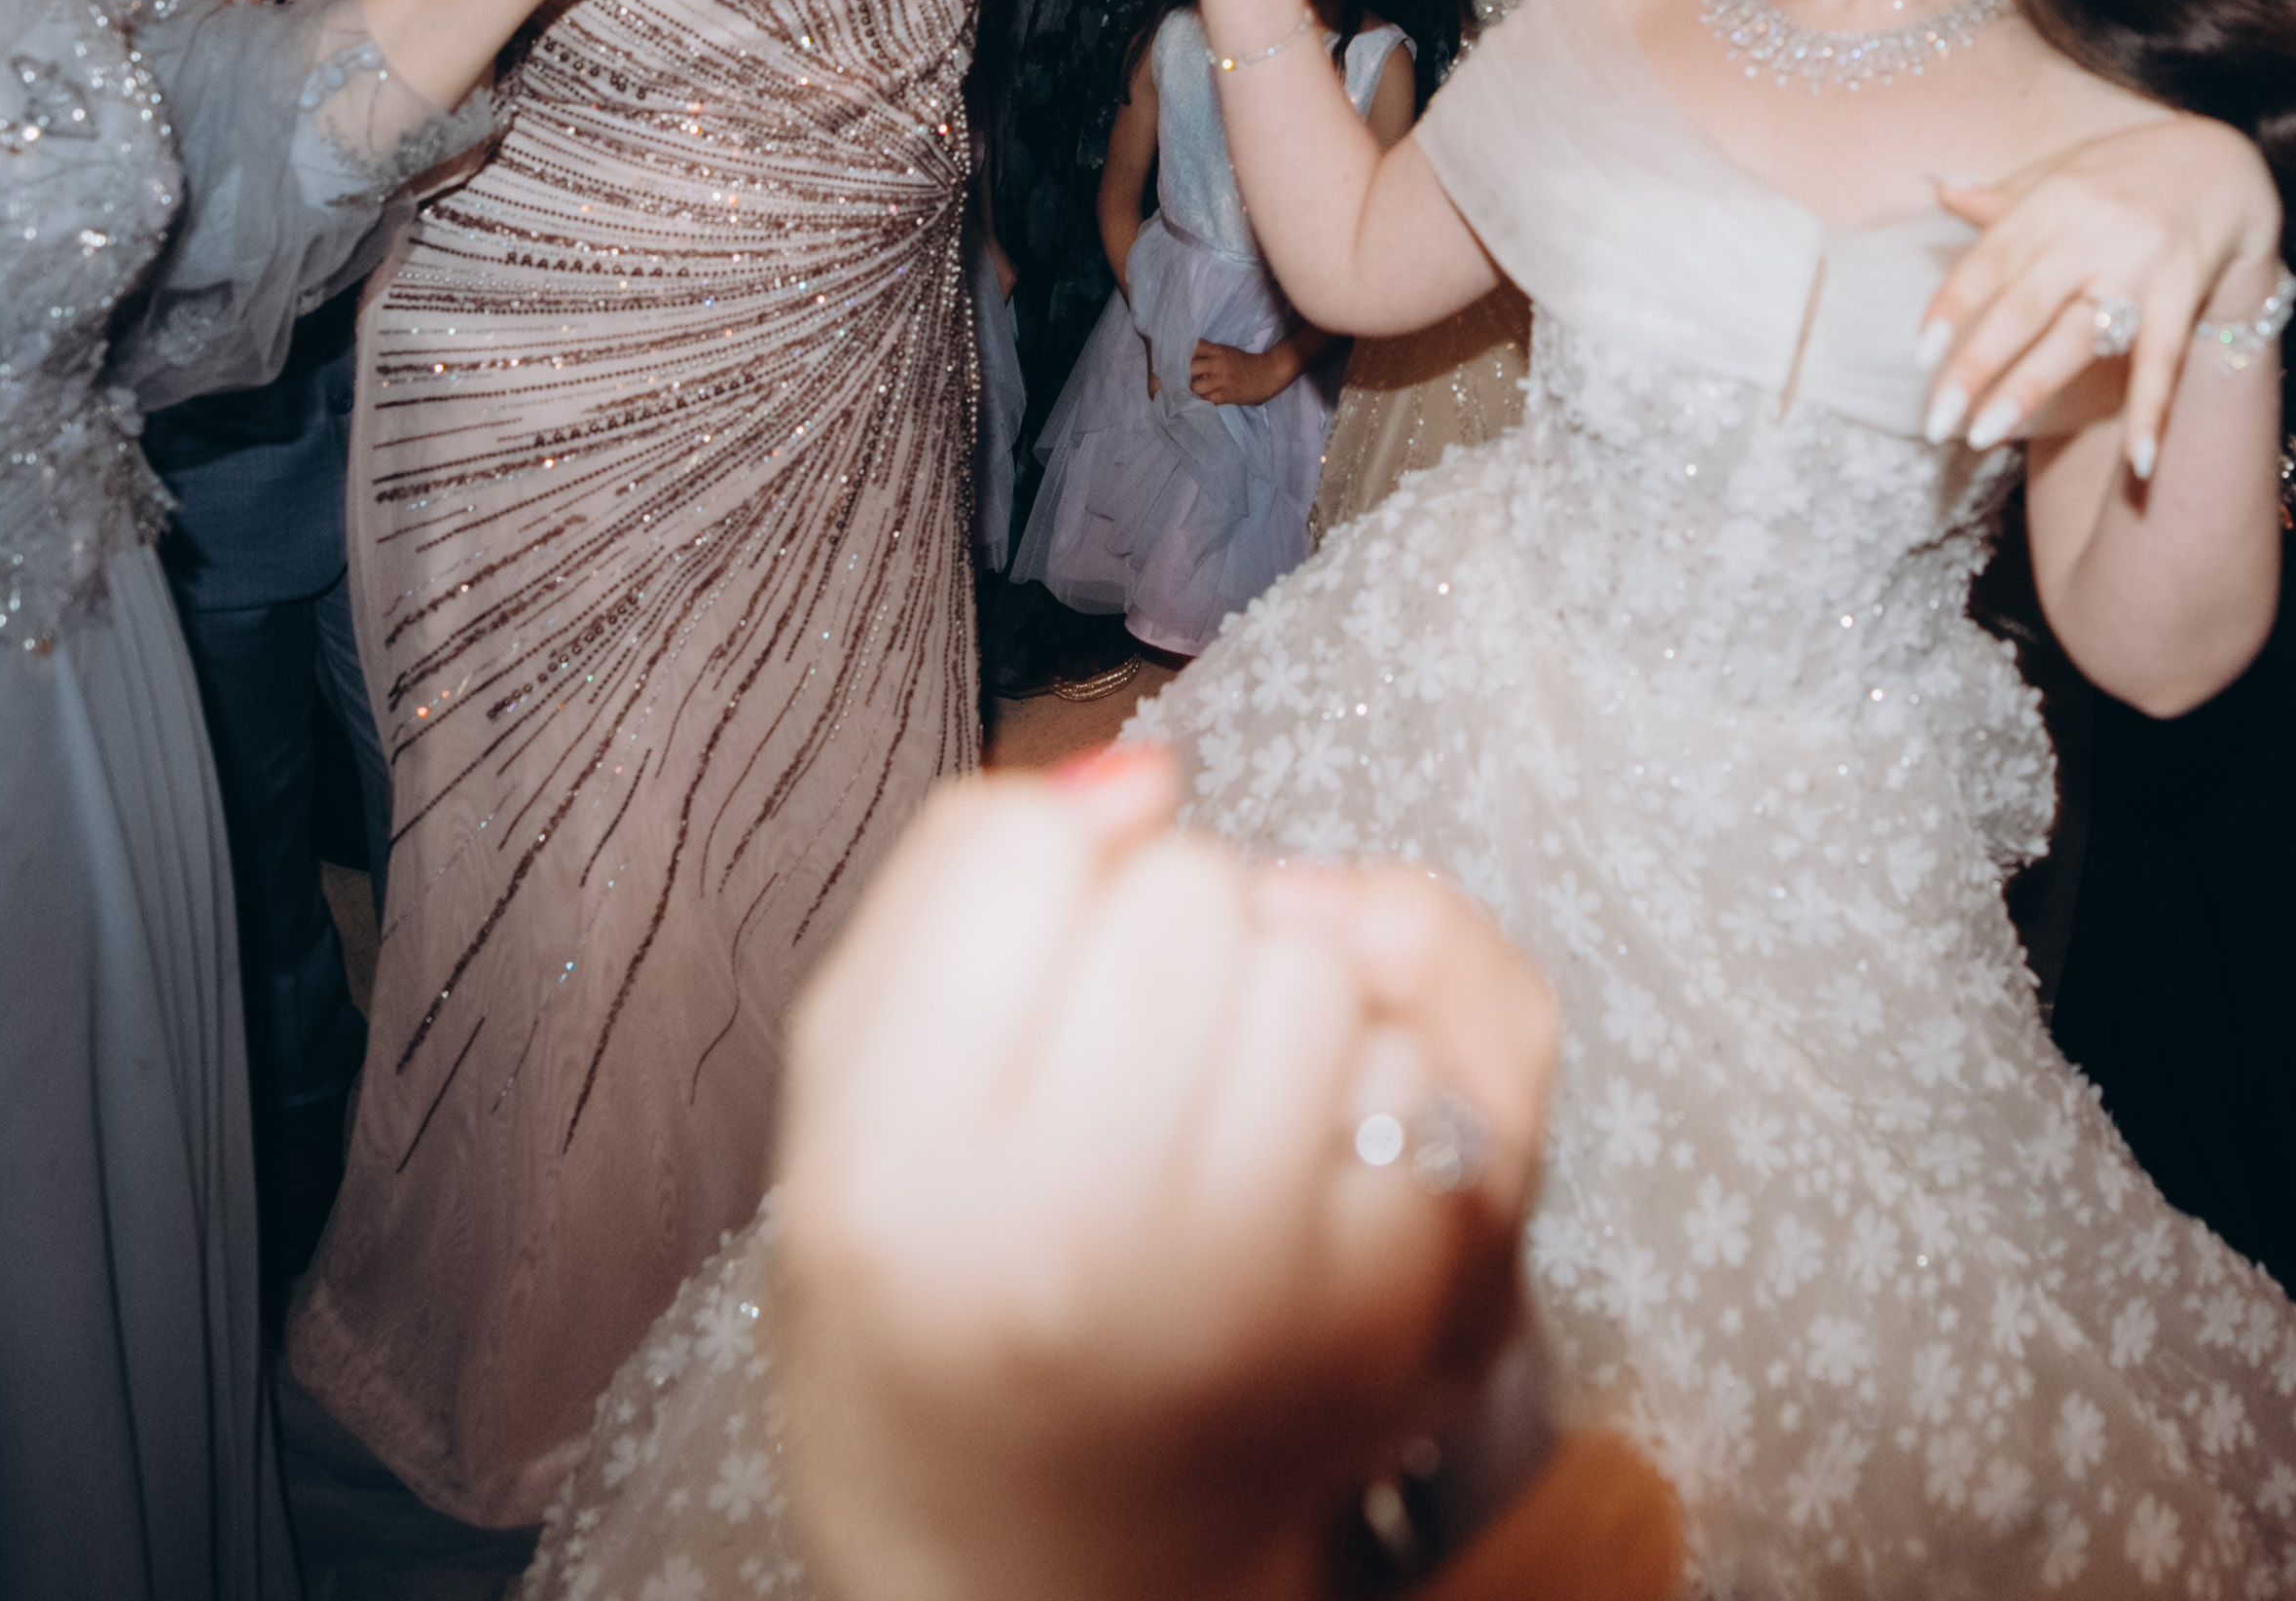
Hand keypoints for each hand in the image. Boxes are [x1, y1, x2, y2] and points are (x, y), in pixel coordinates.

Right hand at [768, 749, 1554, 1600]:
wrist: (1054, 1583)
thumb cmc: (939, 1323)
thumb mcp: (849, 1115)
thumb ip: (953, 899)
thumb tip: (1146, 775)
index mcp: (897, 1186)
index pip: (1016, 855)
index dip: (1038, 885)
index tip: (1029, 985)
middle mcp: (1081, 1241)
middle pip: (1191, 891)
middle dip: (1171, 937)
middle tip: (1127, 1066)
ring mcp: (1265, 1286)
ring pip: (1327, 964)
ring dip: (1290, 1001)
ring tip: (1217, 1127)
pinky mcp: (1412, 1315)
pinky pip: (1447, 1060)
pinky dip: (1392, 1088)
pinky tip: (1314, 1181)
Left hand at [1188, 337, 1307, 406]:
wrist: (1267, 374)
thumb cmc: (1244, 363)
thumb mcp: (1226, 351)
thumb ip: (1208, 353)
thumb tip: (1184, 359)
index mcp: (1218, 350)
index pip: (1192, 348)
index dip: (1182, 355)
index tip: (1178, 361)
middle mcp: (1218, 364)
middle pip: (1189, 368)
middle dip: (1183, 375)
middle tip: (1183, 379)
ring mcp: (1222, 380)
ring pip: (1195, 387)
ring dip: (1191, 390)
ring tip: (1193, 391)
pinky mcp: (1227, 395)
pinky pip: (1206, 400)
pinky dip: (1201, 401)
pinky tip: (1203, 399)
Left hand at [1922, 114, 2287, 476]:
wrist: (2223, 163)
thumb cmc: (2129, 170)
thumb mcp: (2064, 170)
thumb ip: (2006, 197)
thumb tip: (1939, 190)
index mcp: (2052, 201)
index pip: (1991, 258)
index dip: (1954, 305)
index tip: (1920, 354)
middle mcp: (2091, 234)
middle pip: (2023, 307)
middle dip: (1975, 365)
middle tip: (1934, 422)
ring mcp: (2138, 268)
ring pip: (2077, 338)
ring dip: (2029, 389)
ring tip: (1982, 435)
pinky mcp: (2181, 296)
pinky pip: (2163, 362)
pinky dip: (2152, 411)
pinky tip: (2138, 463)